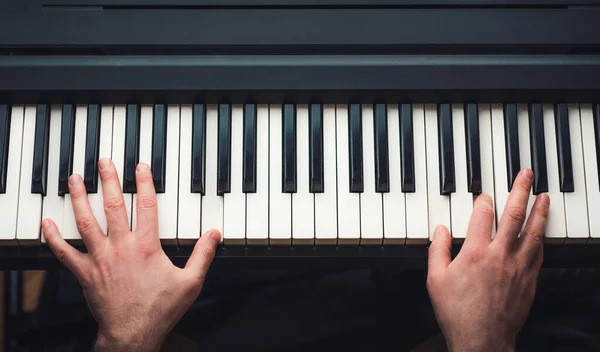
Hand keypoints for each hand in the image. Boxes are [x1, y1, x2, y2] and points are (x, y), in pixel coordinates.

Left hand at [42, 159, 220, 351]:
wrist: (133, 333)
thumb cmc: (159, 309)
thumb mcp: (191, 282)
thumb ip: (203, 254)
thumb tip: (214, 234)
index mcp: (146, 246)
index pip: (146, 206)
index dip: (144, 183)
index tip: (140, 167)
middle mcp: (121, 247)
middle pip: (113, 206)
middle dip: (107, 181)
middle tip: (103, 162)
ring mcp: (101, 259)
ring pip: (86, 222)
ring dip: (79, 198)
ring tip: (73, 179)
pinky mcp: (85, 273)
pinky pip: (64, 252)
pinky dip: (53, 236)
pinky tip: (47, 222)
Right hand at [426, 168, 548, 351]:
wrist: (481, 339)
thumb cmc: (457, 312)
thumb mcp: (435, 279)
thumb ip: (438, 250)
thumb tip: (440, 230)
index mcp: (475, 252)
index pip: (483, 214)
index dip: (484, 199)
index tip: (485, 194)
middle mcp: (500, 256)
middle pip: (515, 215)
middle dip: (521, 190)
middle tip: (527, 175)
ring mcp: (518, 268)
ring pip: (533, 232)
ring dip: (540, 211)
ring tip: (545, 195)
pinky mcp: (529, 281)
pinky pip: (539, 253)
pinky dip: (541, 238)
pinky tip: (542, 231)